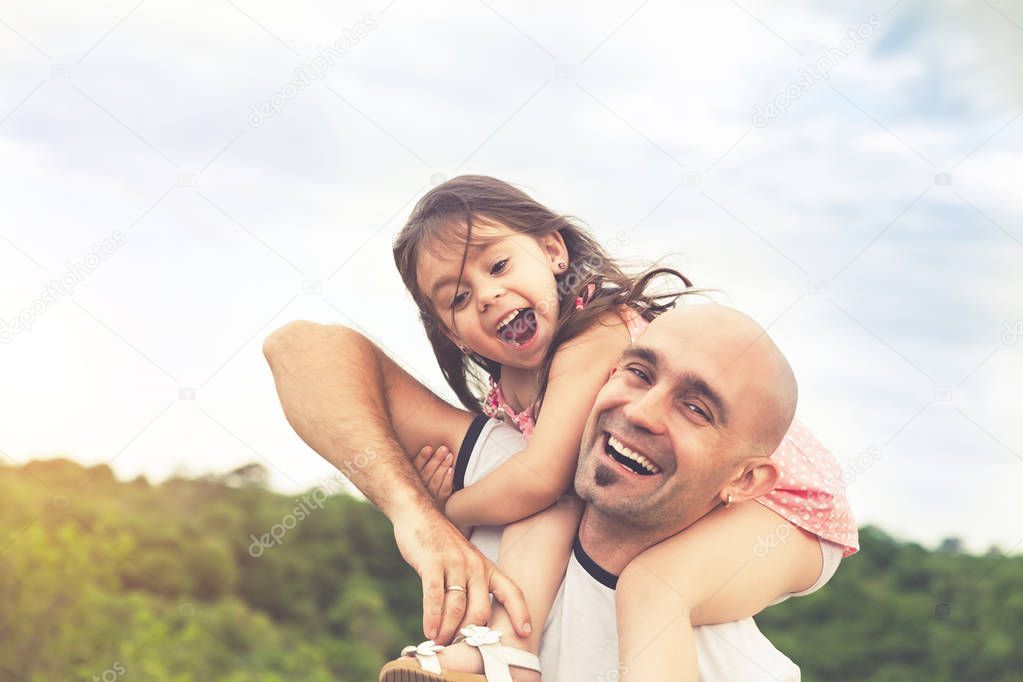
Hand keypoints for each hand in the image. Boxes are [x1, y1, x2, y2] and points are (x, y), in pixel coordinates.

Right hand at [392, 508, 531, 644]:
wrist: (419, 514)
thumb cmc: (441, 545)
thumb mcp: (465, 562)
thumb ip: (470, 588)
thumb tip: (468, 623)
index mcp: (486, 567)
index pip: (511, 591)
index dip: (520, 612)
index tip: (525, 633)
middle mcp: (475, 566)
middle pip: (480, 611)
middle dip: (469, 634)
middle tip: (458, 648)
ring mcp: (454, 564)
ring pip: (457, 608)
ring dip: (448, 631)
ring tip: (441, 644)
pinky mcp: (432, 562)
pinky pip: (434, 596)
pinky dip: (432, 617)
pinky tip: (430, 631)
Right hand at [411, 445, 453, 508]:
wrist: (429, 514)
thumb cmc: (424, 488)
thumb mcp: (416, 477)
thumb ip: (418, 465)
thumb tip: (425, 446)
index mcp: (411, 482)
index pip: (415, 468)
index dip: (422, 458)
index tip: (429, 447)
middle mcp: (419, 490)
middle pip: (426, 474)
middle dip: (436, 460)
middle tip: (444, 449)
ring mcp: (430, 498)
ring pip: (435, 481)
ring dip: (443, 467)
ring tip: (450, 455)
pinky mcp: (440, 503)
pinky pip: (444, 492)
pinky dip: (447, 481)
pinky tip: (451, 471)